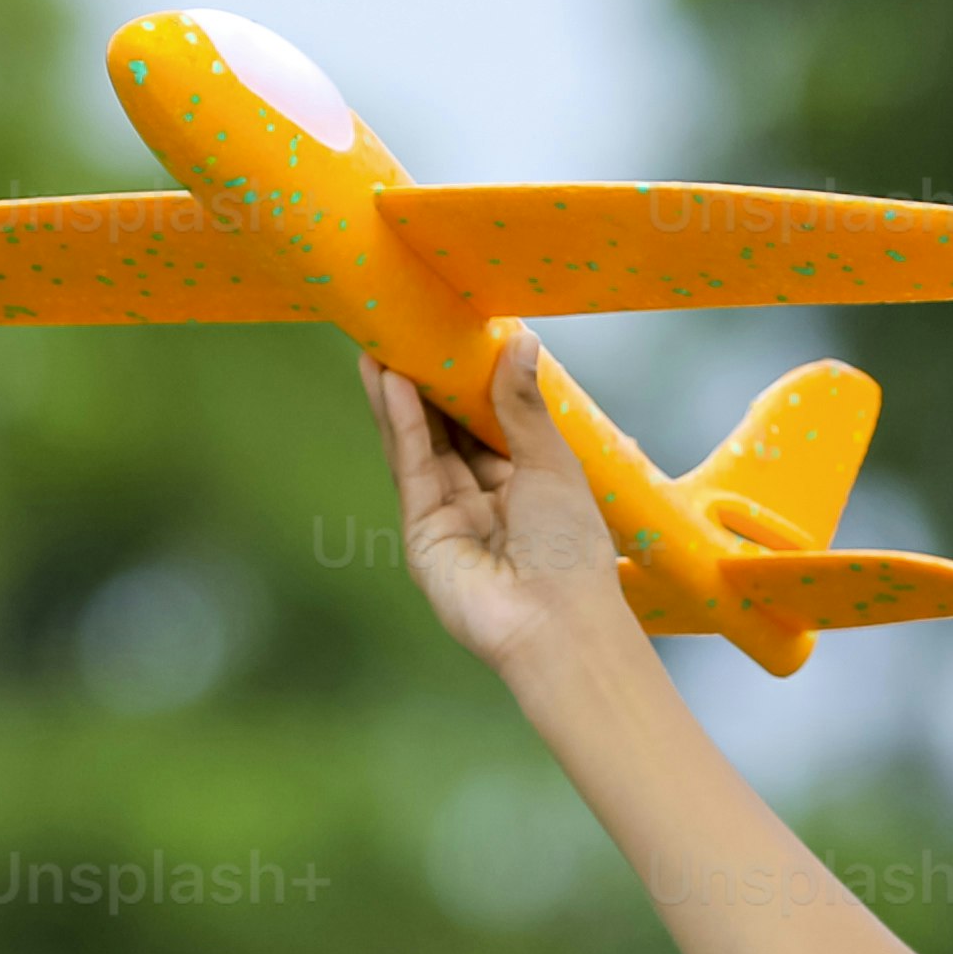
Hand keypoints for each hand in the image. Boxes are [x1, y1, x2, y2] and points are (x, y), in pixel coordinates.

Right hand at [363, 333, 634, 682]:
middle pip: (445, 432)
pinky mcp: (423, 532)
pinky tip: (392, 386)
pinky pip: (412, 469)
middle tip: (401, 330)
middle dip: (423, 384)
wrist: (556, 622)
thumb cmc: (572, 546)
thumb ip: (523, 405)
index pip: (487, 422)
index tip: (451, 333)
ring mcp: (450, 517)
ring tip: (381, 347)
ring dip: (400, 398)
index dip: (467, 381)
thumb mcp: (551, 463)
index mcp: (525, 483)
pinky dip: (403, 426)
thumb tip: (519, 339)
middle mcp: (484, 499)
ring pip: (421, 446)